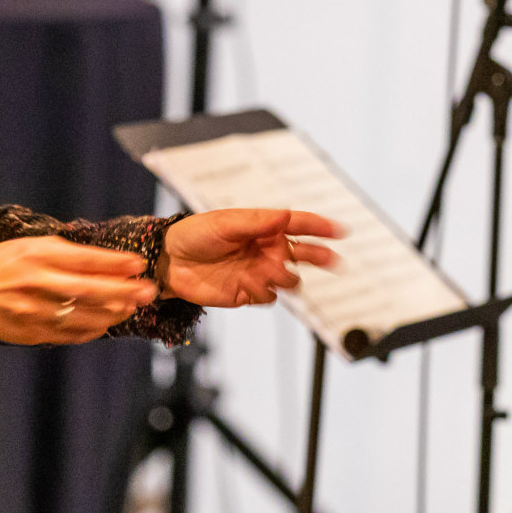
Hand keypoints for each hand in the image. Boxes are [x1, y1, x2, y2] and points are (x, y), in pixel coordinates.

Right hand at [0, 236, 156, 344]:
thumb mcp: (27, 246)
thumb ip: (63, 251)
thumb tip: (105, 258)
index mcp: (36, 255)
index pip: (85, 259)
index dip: (116, 263)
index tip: (139, 264)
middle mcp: (35, 282)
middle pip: (89, 289)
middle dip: (123, 291)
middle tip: (149, 291)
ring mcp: (32, 311)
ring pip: (82, 316)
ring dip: (111, 313)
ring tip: (130, 308)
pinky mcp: (29, 333)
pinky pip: (68, 334)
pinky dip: (91, 330)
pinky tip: (105, 324)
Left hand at [161, 209, 342, 306]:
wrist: (171, 263)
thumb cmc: (196, 234)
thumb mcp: (226, 222)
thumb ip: (257, 222)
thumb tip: (286, 216)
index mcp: (264, 228)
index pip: (299, 225)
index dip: (321, 227)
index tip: (340, 231)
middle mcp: (266, 250)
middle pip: (305, 254)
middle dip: (321, 256)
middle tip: (335, 261)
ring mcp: (259, 272)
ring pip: (290, 279)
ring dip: (284, 276)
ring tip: (266, 271)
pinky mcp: (249, 293)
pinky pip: (269, 296)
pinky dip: (262, 291)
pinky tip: (245, 284)